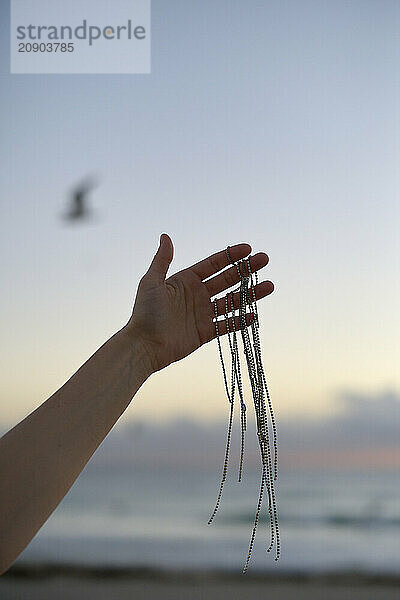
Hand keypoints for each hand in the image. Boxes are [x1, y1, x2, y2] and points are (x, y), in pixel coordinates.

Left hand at [126, 234, 273, 373]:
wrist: (144, 346)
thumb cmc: (144, 313)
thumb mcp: (151, 282)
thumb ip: (162, 260)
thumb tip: (165, 236)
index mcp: (185, 280)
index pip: (212, 264)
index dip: (230, 256)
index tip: (248, 248)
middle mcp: (196, 295)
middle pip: (227, 279)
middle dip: (246, 269)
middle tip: (264, 259)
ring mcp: (202, 314)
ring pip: (232, 301)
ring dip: (250, 293)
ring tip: (269, 285)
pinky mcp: (205, 332)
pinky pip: (228, 324)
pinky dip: (241, 319)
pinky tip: (255, 313)